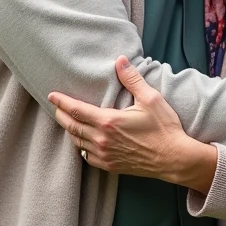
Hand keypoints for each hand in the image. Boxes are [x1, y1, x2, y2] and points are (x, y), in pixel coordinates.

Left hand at [47, 56, 216, 191]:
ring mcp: (105, 155)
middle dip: (61, 115)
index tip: (52, 96)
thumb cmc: (164, 128)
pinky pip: (87, 156)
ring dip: (70, 131)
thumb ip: (132, 79)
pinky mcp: (110, 166)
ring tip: (67, 121)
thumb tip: (120, 60)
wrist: (174, 159)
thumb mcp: (150, 98)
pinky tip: (83, 141)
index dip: (61, 102)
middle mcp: (102, 140)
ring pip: (77, 142)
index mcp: (108, 121)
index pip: (76, 110)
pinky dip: (81, 146)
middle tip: (55, 107)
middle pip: (71, 127)